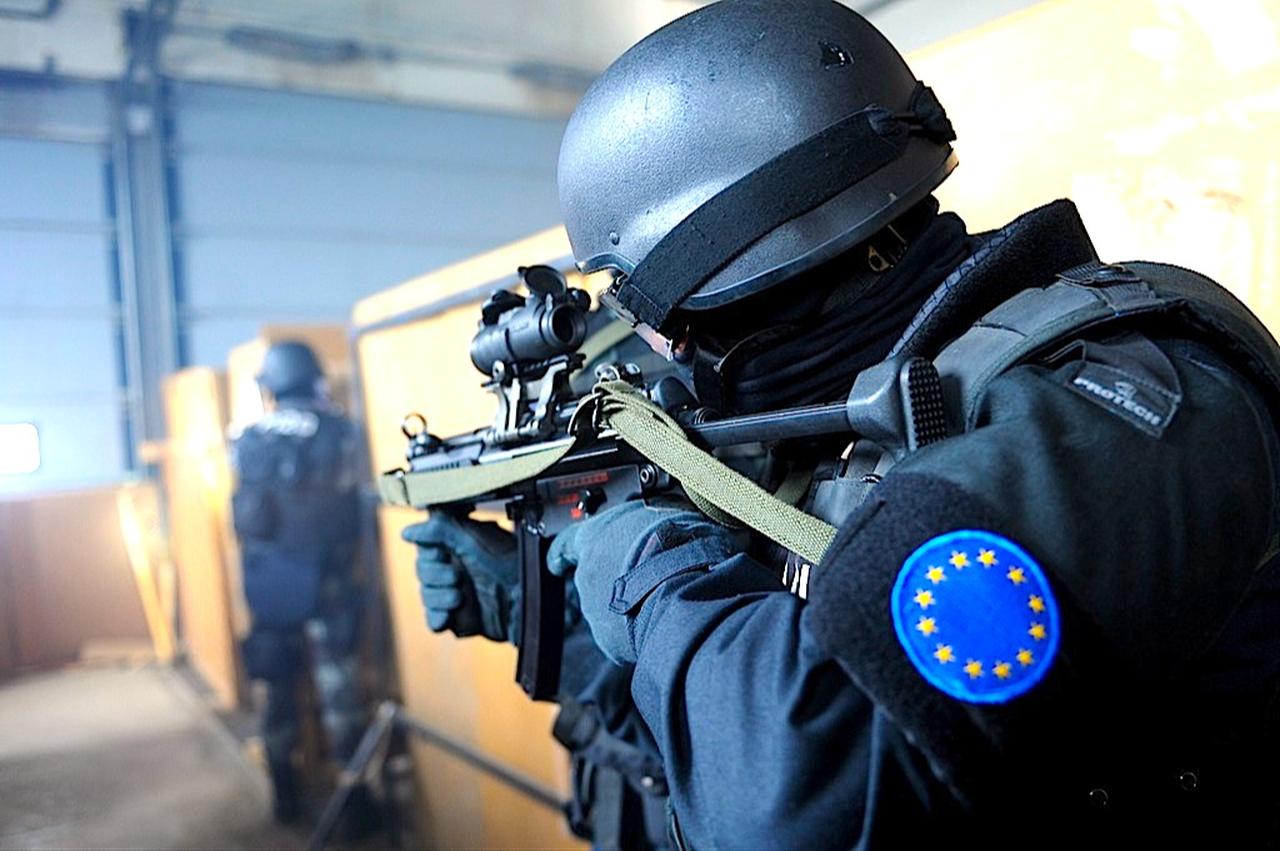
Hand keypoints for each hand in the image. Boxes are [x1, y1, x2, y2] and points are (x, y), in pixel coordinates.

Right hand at [401, 513, 517, 642]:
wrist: (527, 597)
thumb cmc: (507, 561)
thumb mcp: (473, 538)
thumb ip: (438, 530)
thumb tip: (405, 533)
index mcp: (457, 545)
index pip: (424, 546)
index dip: (428, 550)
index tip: (442, 552)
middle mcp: (454, 568)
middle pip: (421, 571)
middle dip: (434, 574)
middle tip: (456, 576)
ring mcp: (456, 594)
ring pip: (426, 596)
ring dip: (438, 596)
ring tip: (460, 596)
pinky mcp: (460, 619)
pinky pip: (434, 621)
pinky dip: (437, 618)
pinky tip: (446, 617)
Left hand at [548, 500, 743, 662]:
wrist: (686, 590)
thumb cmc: (676, 547)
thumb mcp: (660, 514)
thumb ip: (642, 523)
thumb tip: (656, 524)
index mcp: (593, 538)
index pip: (566, 543)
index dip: (564, 551)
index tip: (557, 560)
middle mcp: (587, 575)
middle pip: (596, 578)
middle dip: (618, 579)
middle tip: (650, 574)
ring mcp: (595, 611)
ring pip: (610, 608)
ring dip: (631, 604)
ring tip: (664, 597)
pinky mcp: (610, 642)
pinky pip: (623, 635)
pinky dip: (640, 629)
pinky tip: (663, 618)